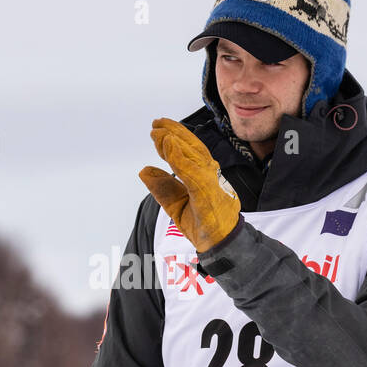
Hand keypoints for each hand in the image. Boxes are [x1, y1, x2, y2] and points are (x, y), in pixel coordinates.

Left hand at [139, 118, 240, 253]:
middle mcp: (210, 174)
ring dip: (174, 141)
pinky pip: (192, 171)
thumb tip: (144, 170)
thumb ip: (163, 187)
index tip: (157, 129)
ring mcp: (211, 182)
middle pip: (192, 147)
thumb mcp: (176, 204)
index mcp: (204, 175)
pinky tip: (169, 146)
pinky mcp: (208, 192)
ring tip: (158, 132)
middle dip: (174, 132)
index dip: (174, 137)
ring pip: (192, 155)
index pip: (189, 151)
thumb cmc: (204, 224)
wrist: (221, 244)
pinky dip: (180, 157)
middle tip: (156, 123)